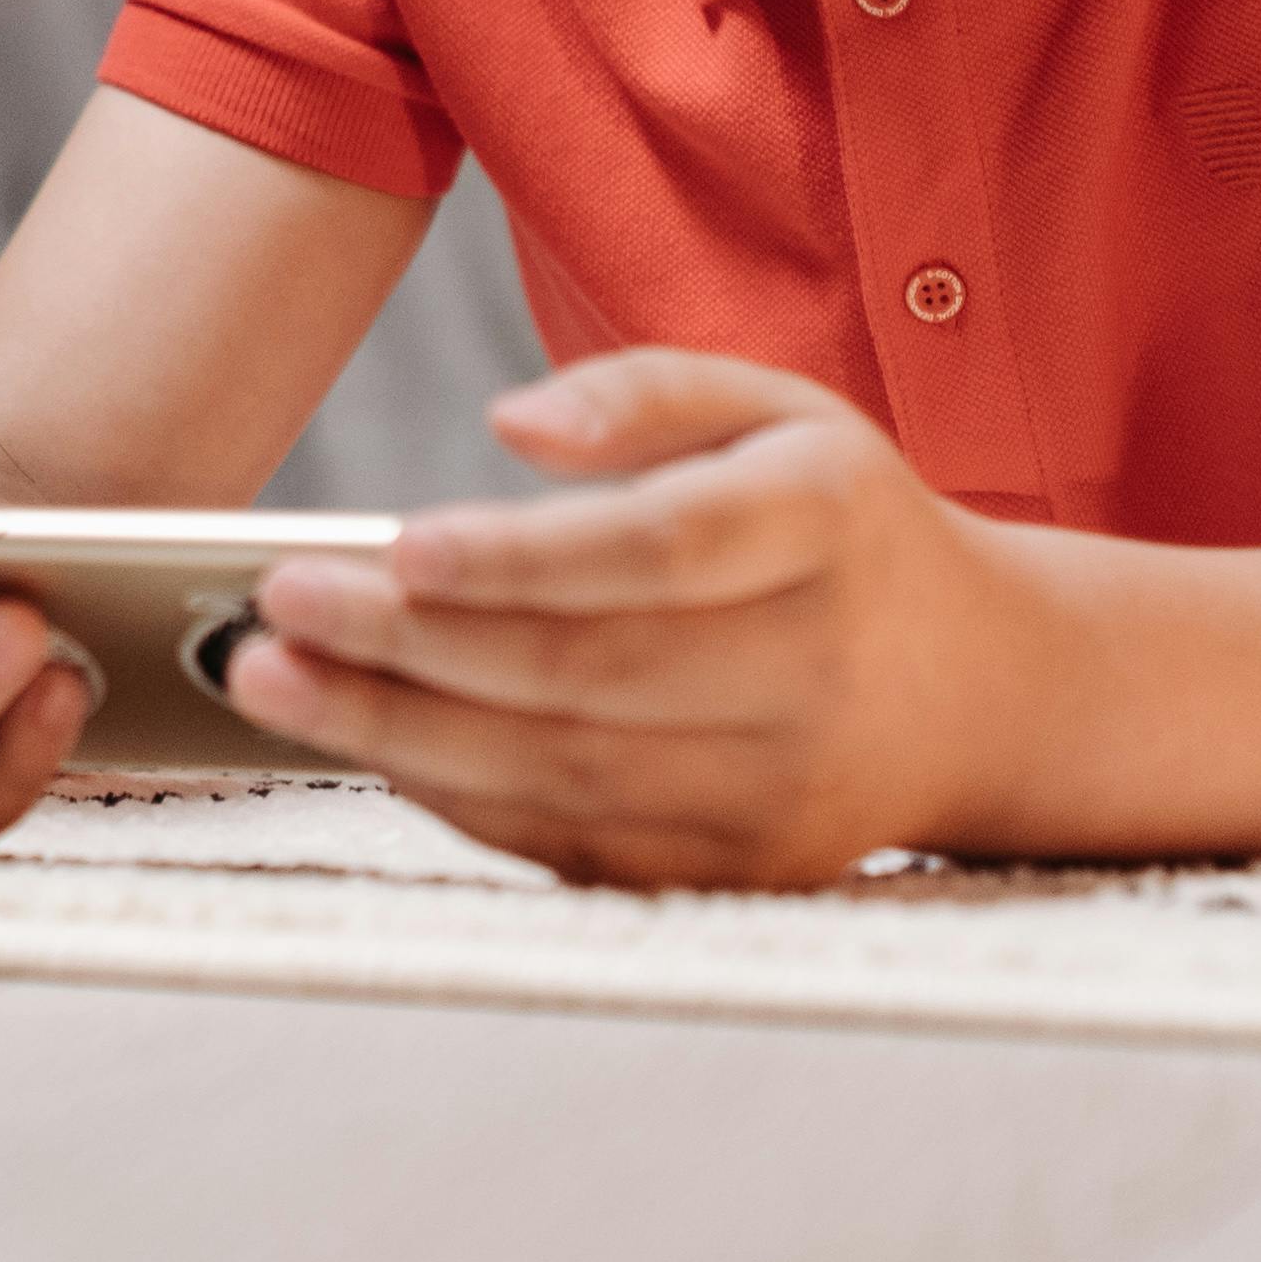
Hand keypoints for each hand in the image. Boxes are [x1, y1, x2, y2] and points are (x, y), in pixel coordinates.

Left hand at [227, 349, 1041, 887]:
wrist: (986, 692)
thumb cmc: (840, 527)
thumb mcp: (777, 410)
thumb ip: (644, 390)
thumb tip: (510, 419)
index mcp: (824, 527)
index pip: (660, 550)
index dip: (523, 559)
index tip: (397, 547)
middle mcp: (814, 670)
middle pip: (586, 672)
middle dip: (408, 647)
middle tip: (278, 607)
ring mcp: (783, 790)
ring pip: (564, 773)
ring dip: (398, 733)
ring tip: (274, 681)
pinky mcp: (743, 871)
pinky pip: (575, 845)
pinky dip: (457, 800)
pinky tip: (365, 743)